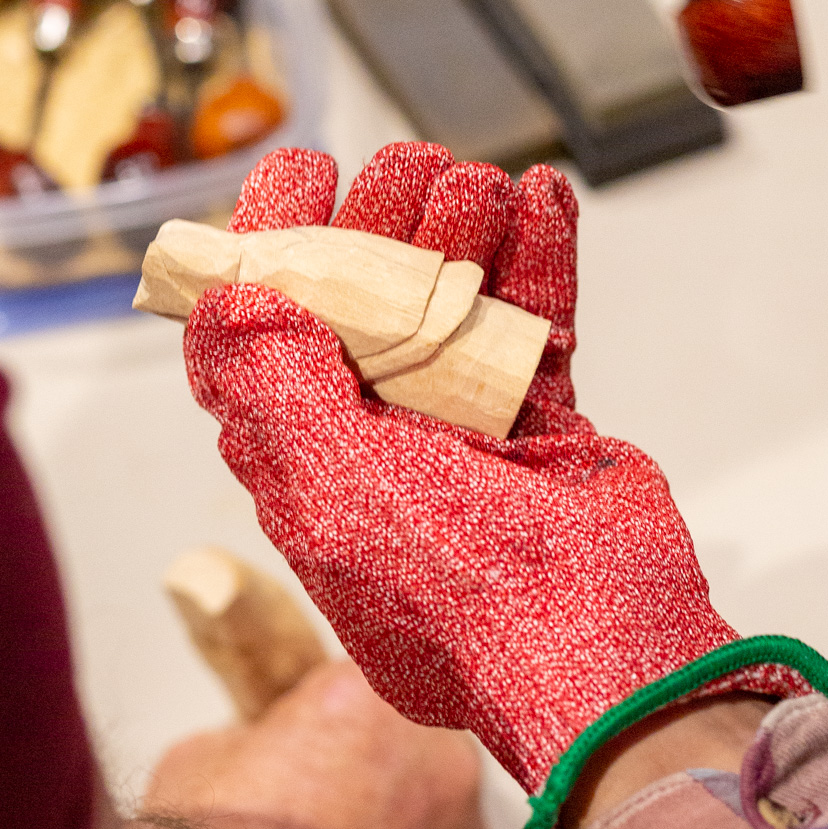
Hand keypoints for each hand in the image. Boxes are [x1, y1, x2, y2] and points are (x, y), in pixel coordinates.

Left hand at [184, 144, 827, 828]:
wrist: (605, 661)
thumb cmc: (462, 600)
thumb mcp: (335, 494)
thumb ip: (274, 388)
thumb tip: (222, 297)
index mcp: (309, 462)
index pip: (266, 335)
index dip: (271, 243)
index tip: (302, 171)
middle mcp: (378, 441)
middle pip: (364, 299)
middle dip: (384, 220)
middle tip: (412, 167)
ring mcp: (464, 430)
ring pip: (452, 300)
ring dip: (464, 228)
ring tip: (482, 182)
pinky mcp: (541, 425)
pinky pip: (534, 324)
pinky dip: (541, 257)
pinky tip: (544, 197)